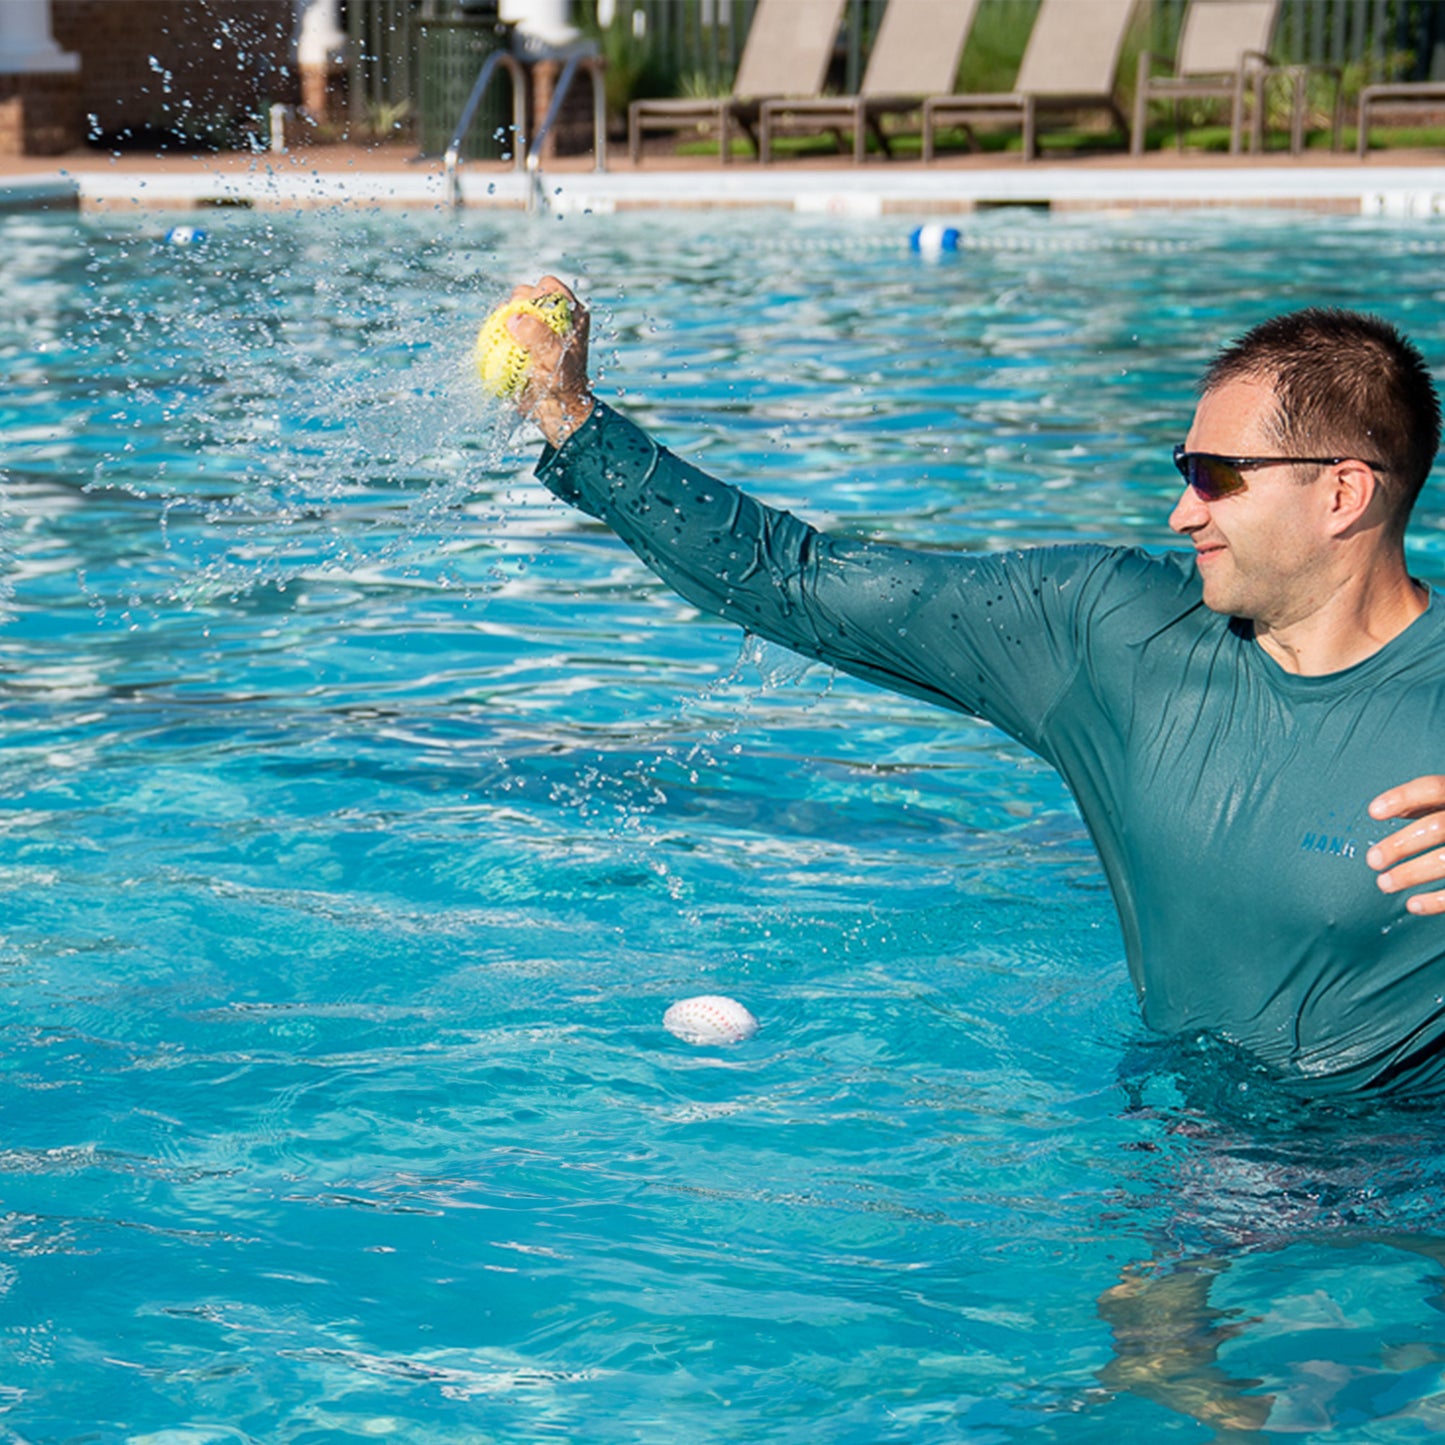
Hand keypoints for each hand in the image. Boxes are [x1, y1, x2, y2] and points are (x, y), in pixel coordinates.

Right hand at [507, 275, 592, 446]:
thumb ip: (537, 336)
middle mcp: (553, 318)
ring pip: (511, 313)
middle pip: (525, 296)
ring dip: (502, 321)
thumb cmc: (562, 386)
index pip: (549, 286)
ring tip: (501, 335)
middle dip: (514, 306)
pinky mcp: (521, 343)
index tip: (527, 312)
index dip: (535, 292)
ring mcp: (535, 330)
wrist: (556, 411)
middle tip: (511, 324)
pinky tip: (490, 344)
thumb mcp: (553, 360)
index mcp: (571, 314)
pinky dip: (495, 336)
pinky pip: (503, 331)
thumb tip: (514, 317)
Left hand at [1367, 775, 1444, 914]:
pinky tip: (1413, 904)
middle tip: (1372, 860)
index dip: (1401, 798)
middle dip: (1400, 845)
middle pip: (1437, 827)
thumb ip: (1427, 804)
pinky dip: (1436, 901)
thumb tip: (1387, 810)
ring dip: (1410, 874)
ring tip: (1384, 883)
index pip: (1433, 788)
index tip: (1373, 812)